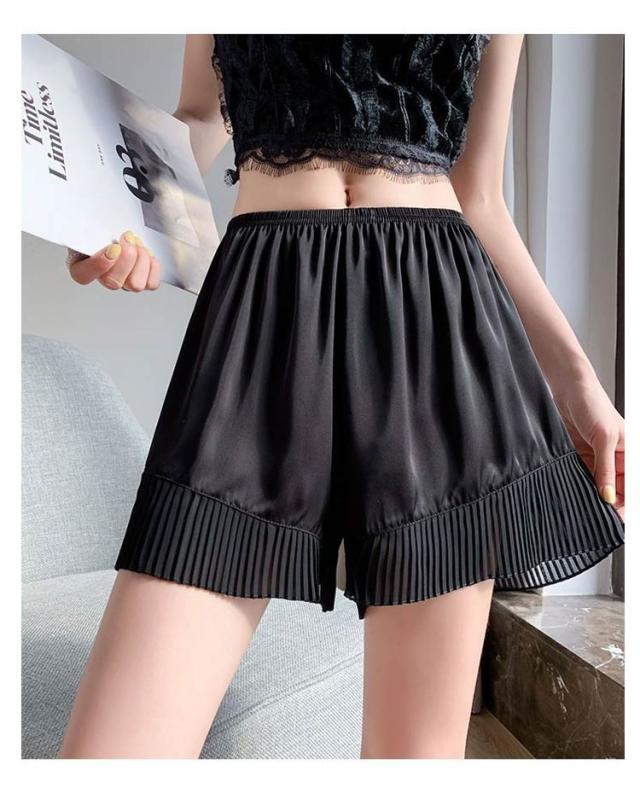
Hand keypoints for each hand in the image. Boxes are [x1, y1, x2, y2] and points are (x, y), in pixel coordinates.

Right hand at [67, 230, 160, 291]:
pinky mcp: (142, 282)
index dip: (99, 264)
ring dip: (141, 260)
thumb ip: (88, 229)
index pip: (83, 276)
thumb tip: (92, 232)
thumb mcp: (92, 223)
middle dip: (127, 256)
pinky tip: (147, 254)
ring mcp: (123, 283)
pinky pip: (151, 284)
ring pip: (135, 285)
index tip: (113, 247)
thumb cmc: (105, 225)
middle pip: (113, 282)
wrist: (123, 227)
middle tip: (128, 238)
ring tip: (138, 243)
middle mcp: (103, 278)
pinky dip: (153, 267)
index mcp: (81, 264)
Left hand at [555, 376, 624, 518]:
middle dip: (608, 503)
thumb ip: (605, 469)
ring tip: (585, 507)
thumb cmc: (592, 403)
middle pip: (615, 489)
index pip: (631, 486)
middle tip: (598, 516)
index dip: (625, 502)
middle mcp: (614, 458)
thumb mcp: (604, 437)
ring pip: (596, 486)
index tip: (617, 519)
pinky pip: (580, 477)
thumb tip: (610, 497)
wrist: (567, 389)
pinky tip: (573, 493)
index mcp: (629, 453)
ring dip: (591, 496)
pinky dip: (577, 485)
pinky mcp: (578, 456)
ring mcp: (596, 458)